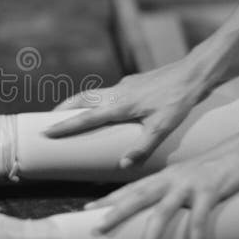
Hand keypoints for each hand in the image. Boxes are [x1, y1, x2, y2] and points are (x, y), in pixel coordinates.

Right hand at [46, 56, 218, 166]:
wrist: (193, 73)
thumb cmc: (179, 101)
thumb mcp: (163, 128)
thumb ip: (142, 147)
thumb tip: (123, 165)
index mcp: (119, 105)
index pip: (85, 119)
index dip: (64, 126)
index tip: (45, 132)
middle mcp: (116, 93)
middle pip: (80, 100)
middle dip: (62, 110)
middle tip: (47, 121)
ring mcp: (123, 85)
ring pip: (91, 94)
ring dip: (76, 103)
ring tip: (68, 113)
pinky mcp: (132, 82)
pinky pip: (105, 92)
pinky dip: (94, 99)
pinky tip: (103, 107)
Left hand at [84, 133, 238, 238]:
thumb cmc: (215, 167)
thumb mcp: (186, 176)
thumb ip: (170, 189)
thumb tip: (157, 207)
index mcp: (163, 176)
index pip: (130, 188)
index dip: (109, 199)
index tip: (87, 209)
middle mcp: (171, 179)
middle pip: (137, 197)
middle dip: (116, 213)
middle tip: (97, 228)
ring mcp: (189, 185)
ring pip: (164, 211)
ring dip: (155, 236)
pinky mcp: (210, 192)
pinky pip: (200, 219)